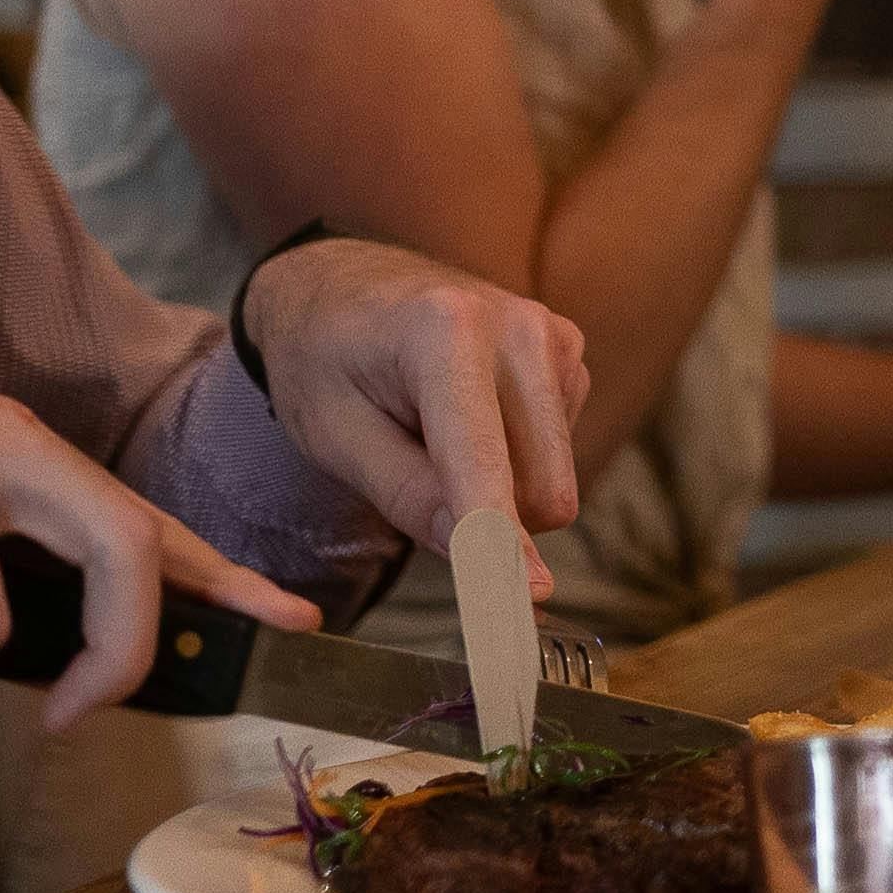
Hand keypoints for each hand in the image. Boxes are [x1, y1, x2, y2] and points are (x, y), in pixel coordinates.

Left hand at [241, 235, 590, 579]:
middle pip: (541, 489)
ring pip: (555, 480)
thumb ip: (406, 496)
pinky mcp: (569, 350)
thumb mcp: (334, 436)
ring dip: (500, 488)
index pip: (484, 469)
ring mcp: (553, 334)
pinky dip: (514, 458)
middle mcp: (518, 325)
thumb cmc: (323, 361)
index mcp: (446, 333)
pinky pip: (559, 452)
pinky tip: (468, 416)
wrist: (339, 286)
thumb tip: (482, 561)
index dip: (501, 549)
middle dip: (489, 520)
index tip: (527, 606)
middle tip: (414, 484)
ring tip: (432, 433)